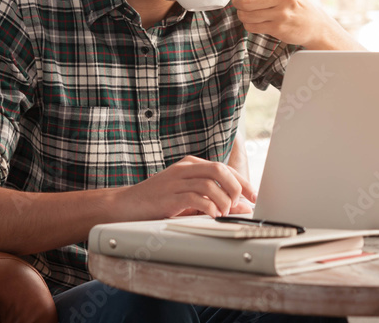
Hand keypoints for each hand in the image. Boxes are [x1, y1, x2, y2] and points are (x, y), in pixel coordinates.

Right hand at [117, 155, 257, 219]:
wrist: (125, 205)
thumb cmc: (158, 201)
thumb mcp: (188, 197)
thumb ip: (213, 198)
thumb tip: (242, 206)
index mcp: (190, 164)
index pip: (223, 167)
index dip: (242, 181)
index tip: (254, 195)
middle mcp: (184, 168)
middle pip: (219, 169)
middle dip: (236, 187)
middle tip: (240, 203)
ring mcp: (175, 181)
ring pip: (210, 183)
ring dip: (223, 200)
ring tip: (224, 212)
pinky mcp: (168, 196)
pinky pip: (195, 197)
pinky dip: (209, 207)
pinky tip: (212, 214)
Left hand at [232, 0, 361, 48]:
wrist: (314, 23)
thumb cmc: (294, 0)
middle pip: (245, 0)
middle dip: (237, 3)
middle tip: (239, 2)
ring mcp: (282, 12)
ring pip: (247, 15)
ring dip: (242, 15)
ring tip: (248, 12)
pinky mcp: (279, 28)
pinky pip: (252, 27)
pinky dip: (249, 25)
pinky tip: (257, 21)